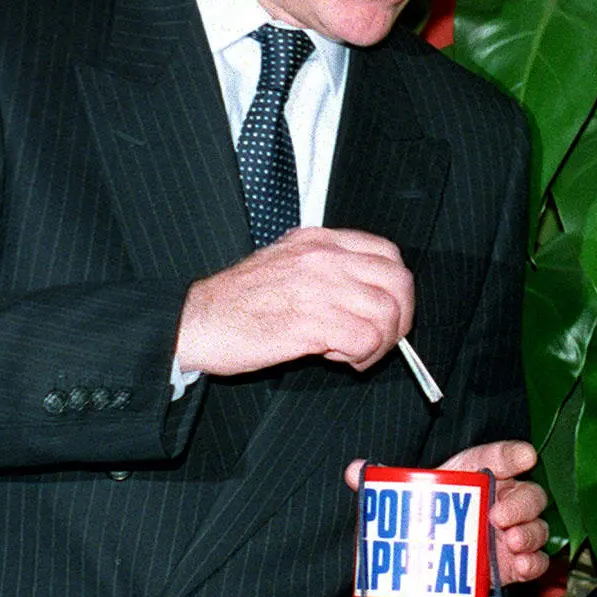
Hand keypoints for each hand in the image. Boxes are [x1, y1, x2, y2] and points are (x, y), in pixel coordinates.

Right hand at [176, 228, 412, 375]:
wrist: (197, 320)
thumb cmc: (239, 300)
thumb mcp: (288, 262)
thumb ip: (328, 268)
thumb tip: (368, 295)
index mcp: (320, 240)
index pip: (388, 254)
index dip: (396, 289)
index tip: (385, 312)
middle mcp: (325, 258)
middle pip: (399, 283)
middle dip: (398, 319)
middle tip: (378, 340)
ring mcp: (319, 287)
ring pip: (387, 315)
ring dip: (377, 343)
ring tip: (349, 352)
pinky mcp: (311, 321)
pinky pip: (365, 340)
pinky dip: (357, 356)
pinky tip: (331, 356)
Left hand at [342, 441, 549, 585]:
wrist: (423, 561)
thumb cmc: (421, 520)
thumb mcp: (402, 500)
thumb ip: (381, 485)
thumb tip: (355, 471)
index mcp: (476, 475)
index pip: (500, 457)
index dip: (514, 454)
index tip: (524, 456)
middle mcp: (500, 501)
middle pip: (526, 493)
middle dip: (521, 502)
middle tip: (499, 516)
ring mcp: (510, 532)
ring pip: (535, 526)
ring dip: (530, 533)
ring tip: (511, 543)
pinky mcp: (513, 562)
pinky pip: (534, 560)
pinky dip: (533, 563)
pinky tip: (522, 566)